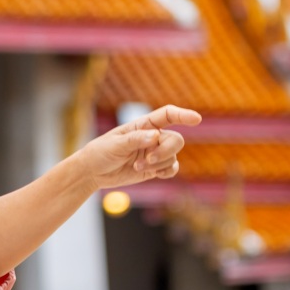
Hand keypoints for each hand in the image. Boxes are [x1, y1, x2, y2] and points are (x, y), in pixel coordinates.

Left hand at [68, 105, 200, 189]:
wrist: (93, 172)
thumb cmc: (101, 152)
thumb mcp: (115, 145)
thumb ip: (136, 140)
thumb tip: (156, 136)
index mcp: (143, 125)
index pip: (167, 116)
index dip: (183, 115)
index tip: (196, 119)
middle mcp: (152, 137)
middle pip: (175, 140)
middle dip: (165, 151)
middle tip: (148, 160)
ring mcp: (154, 153)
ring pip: (173, 156)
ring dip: (159, 164)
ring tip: (138, 167)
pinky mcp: (154, 168)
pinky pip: (171, 168)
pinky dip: (166, 171)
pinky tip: (154, 174)